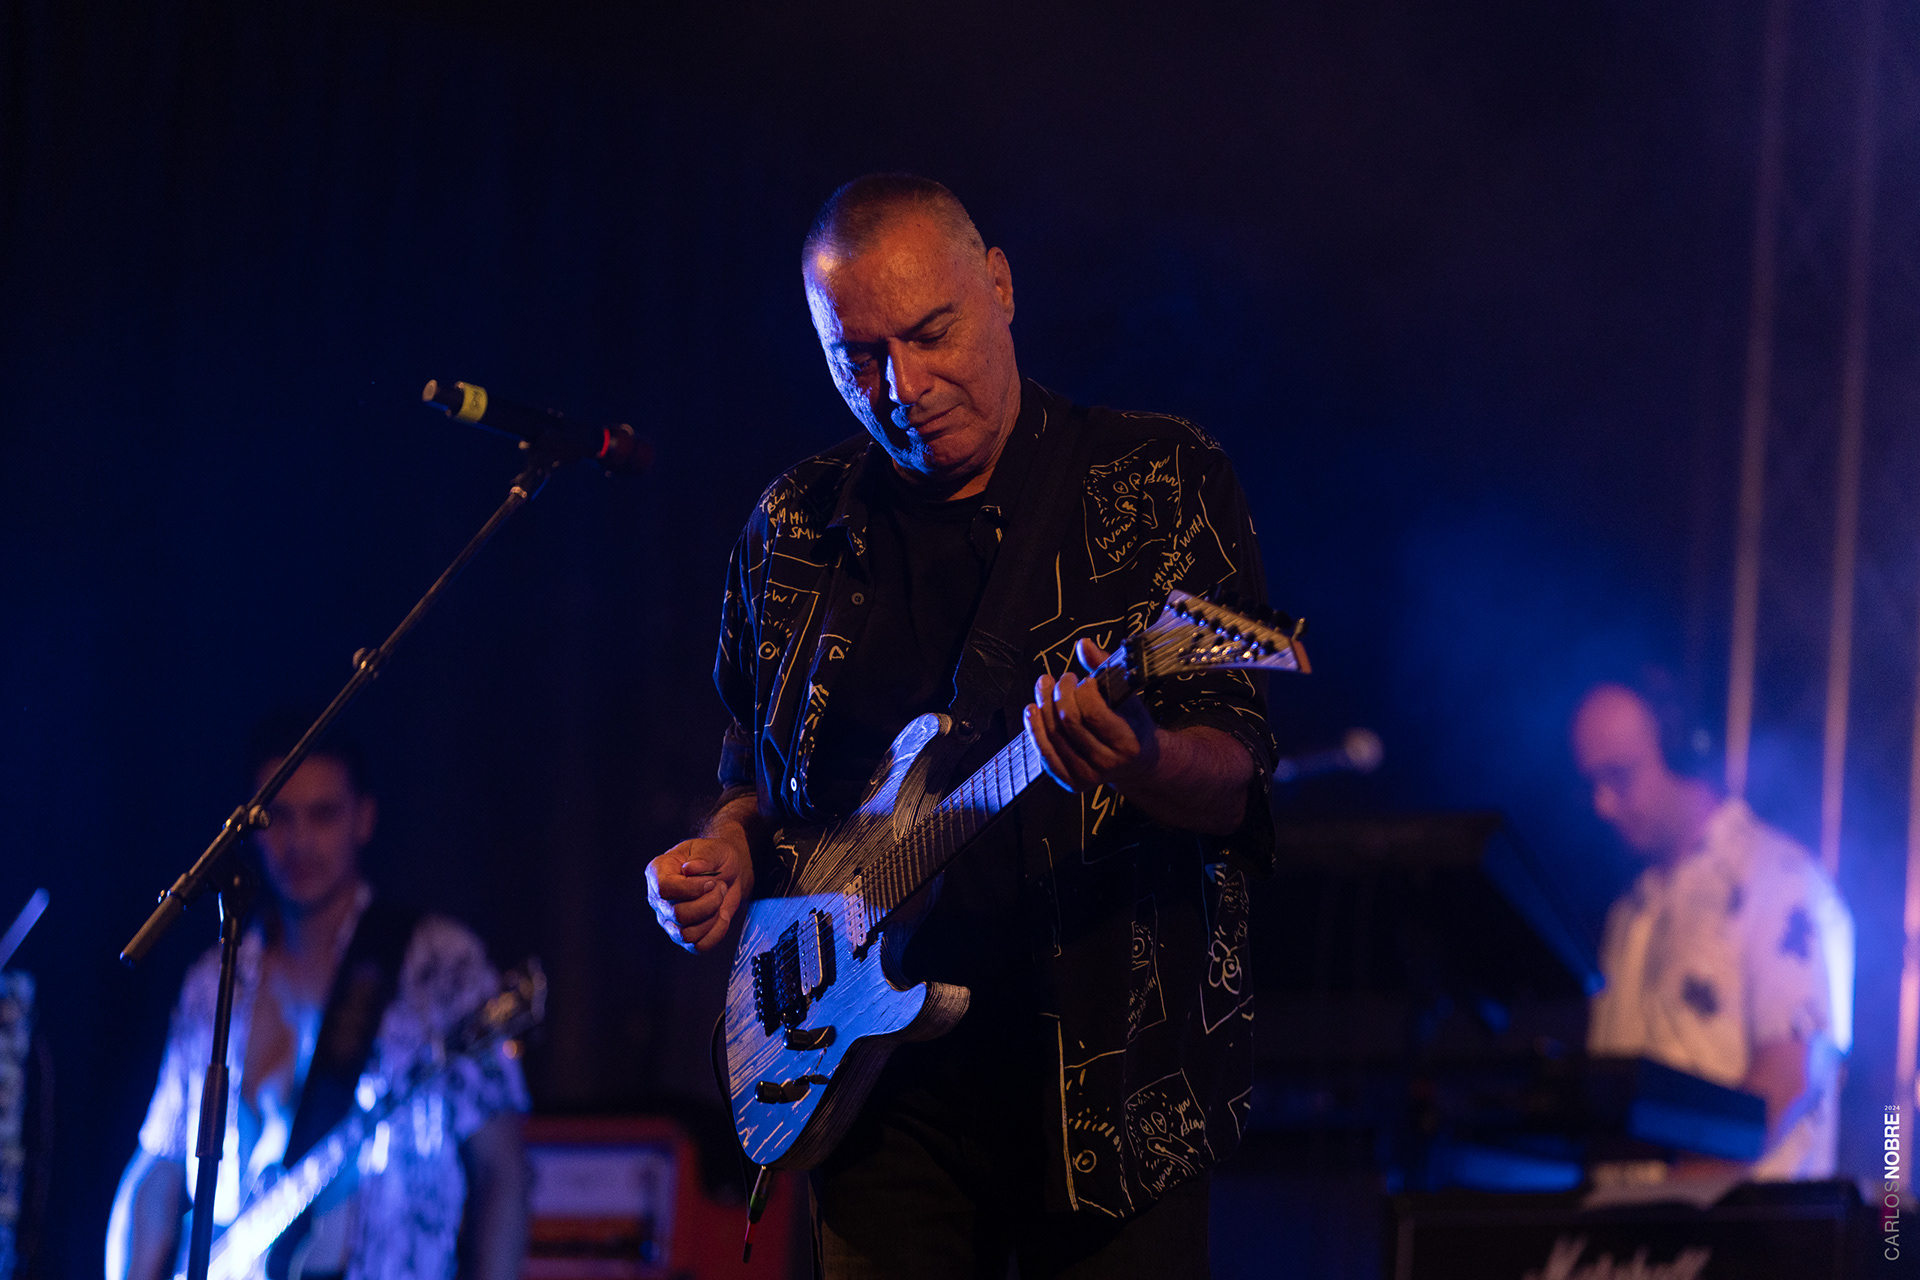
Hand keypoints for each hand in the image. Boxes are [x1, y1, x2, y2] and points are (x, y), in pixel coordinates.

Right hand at [646, 833, 754, 953]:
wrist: (727, 872)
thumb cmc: (715, 857)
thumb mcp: (713, 849)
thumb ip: (703, 857)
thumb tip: (690, 869)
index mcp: (659, 873)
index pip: (664, 889)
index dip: (691, 889)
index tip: (711, 881)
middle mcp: (659, 900)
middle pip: (679, 915)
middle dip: (708, 903)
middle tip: (720, 887)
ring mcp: (669, 921)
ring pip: (688, 934)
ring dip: (712, 918)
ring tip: (719, 899)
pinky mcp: (684, 936)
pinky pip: (698, 946)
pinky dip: (716, 933)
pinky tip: (722, 916)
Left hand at [1024, 639, 1161, 792]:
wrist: (1137, 762)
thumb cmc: (1132, 723)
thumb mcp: (1127, 695)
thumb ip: (1105, 669)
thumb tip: (1083, 644)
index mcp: (1127, 742)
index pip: (1093, 712)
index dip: (1083, 690)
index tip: (1085, 680)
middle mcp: (1107, 763)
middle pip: (1069, 722)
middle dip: (1061, 693)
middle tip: (1064, 678)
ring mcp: (1088, 776)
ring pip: (1054, 735)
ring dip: (1044, 705)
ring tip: (1044, 685)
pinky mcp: (1071, 782)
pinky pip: (1045, 753)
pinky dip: (1035, 729)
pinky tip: (1033, 709)